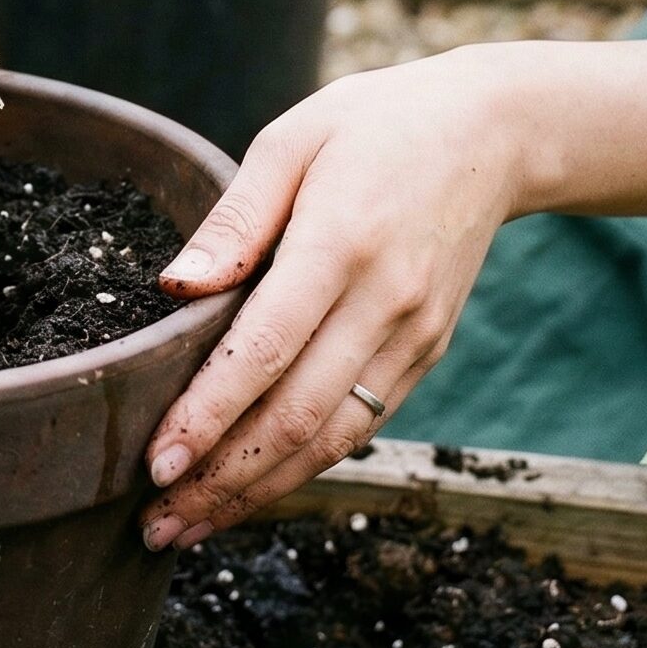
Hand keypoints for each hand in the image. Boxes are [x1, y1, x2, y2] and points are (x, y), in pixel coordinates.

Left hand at [138, 45, 531, 549]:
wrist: (491, 133)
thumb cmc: (371, 124)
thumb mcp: (291, 140)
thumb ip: (234, 221)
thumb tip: (172, 289)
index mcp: (341, 245)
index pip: (264, 352)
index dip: (208, 415)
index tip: (155, 461)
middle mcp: (385, 303)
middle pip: (297, 416)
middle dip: (222, 478)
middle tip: (155, 523)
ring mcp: (414, 336)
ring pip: (333, 437)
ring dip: (260, 490)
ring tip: (190, 523)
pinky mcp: (427, 351)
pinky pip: (361, 422)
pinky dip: (306, 464)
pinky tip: (253, 486)